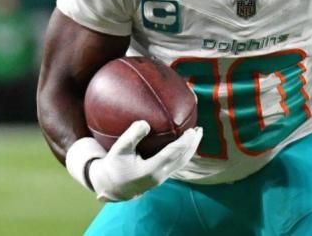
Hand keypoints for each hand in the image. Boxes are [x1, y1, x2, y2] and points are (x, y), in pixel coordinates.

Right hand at [66, 121, 202, 201]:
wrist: (112, 187)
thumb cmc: (115, 166)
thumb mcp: (119, 150)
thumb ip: (131, 136)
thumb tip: (146, 123)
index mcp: (150, 170)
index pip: (172, 154)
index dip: (184, 142)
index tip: (192, 130)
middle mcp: (159, 175)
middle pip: (182, 159)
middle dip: (192, 144)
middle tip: (199, 129)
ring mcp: (162, 178)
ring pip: (182, 163)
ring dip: (191, 149)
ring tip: (197, 135)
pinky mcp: (161, 177)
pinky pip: (178, 164)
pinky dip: (185, 154)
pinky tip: (186, 145)